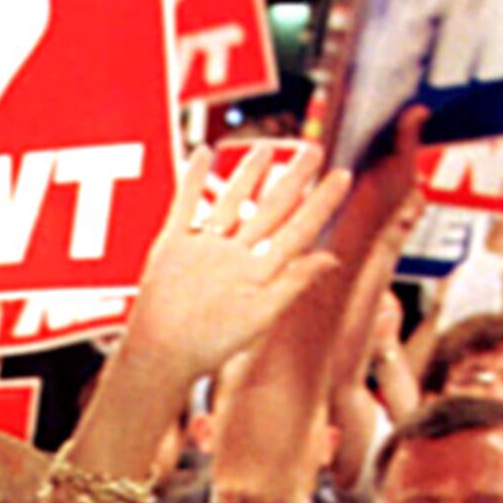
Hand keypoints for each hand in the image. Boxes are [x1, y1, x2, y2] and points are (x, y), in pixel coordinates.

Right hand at [113, 142, 354, 397]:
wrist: (158, 354)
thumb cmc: (207, 345)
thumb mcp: (259, 315)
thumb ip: (294, 283)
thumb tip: (333, 258)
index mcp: (259, 273)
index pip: (299, 230)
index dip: (322, 203)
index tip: (343, 176)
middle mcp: (235, 257)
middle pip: (271, 209)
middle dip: (293, 178)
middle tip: (314, 149)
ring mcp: (204, 249)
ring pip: (231, 202)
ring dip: (249, 174)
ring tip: (266, 147)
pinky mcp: (173, 246)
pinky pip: (186, 204)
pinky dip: (194, 179)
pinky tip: (203, 153)